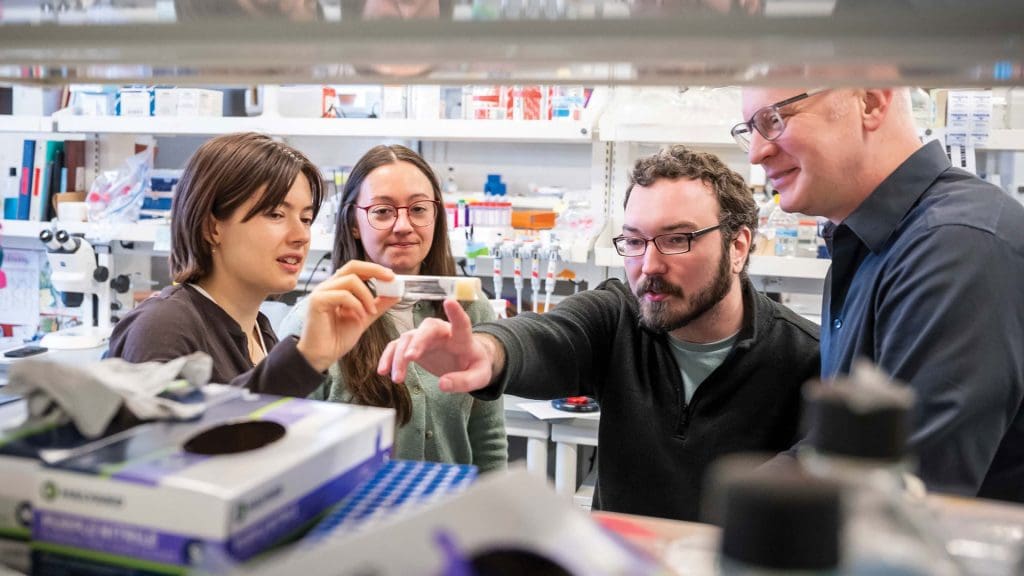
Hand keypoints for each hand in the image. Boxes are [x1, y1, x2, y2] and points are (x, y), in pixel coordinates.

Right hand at [297, 261, 398, 371]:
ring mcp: (321, 292)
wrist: (323, 356)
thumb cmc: (337, 338)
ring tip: (371, 312)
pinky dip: (357, 305)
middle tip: (390, 280)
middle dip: (374, 270)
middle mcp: (328, 286)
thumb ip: (378, 305)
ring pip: (350, 280)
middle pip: (352, 266)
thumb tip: (396, 294)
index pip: (356, 269)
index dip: (374, 269)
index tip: (391, 277)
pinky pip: (343, 295)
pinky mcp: (317, 301)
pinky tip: (360, 317)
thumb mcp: (364, 318)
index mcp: (337, 288)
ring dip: (367, 296)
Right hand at [377, 299, 499, 392]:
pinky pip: (397, 347)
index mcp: (462, 338)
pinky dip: (389, 357)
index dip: (456, 312)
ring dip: (399, 357)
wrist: (466, 362)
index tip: (449, 301)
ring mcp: (425, 336)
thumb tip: (443, 384)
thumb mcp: (478, 377)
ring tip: (397, 379)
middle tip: (410, 358)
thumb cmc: (474, 365)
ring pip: (408, 339)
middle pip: (427, 329)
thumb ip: (464, 381)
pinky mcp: (413, 345)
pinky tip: (383, 371)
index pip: (461, 323)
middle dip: (418, 341)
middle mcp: (441, 332)